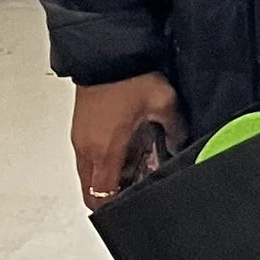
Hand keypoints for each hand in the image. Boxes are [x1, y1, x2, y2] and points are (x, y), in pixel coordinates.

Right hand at [73, 73, 183, 207]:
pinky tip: (128, 146)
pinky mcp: (81, 127)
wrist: (107, 51)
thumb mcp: (164, 104)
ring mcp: (81, 138)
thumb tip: (179, 145)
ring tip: (137, 164)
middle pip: (93, 191)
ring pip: (91, 174)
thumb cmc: (129, 76)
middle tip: (137, 188)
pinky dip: (106, 160)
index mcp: (104, 151)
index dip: (117, 208)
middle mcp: (87, 149)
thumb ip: (175, 131)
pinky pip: (90, 156)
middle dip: (113, 196)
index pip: (102, 197)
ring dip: (111, 176)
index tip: (133, 207)